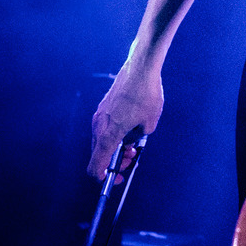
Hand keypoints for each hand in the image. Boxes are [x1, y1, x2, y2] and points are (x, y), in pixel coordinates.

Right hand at [89, 59, 162, 181]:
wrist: (140, 67)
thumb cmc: (146, 94)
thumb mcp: (150, 122)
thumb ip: (140, 137)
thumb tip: (133, 140)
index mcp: (109, 134)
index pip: (96, 167)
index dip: (104, 178)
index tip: (118, 177)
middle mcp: (99, 126)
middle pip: (99, 155)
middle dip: (115, 161)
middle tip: (132, 158)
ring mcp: (99, 116)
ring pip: (102, 141)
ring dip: (115, 147)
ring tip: (134, 143)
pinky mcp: (103, 107)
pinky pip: (104, 128)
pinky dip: (114, 134)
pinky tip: (130, 129)